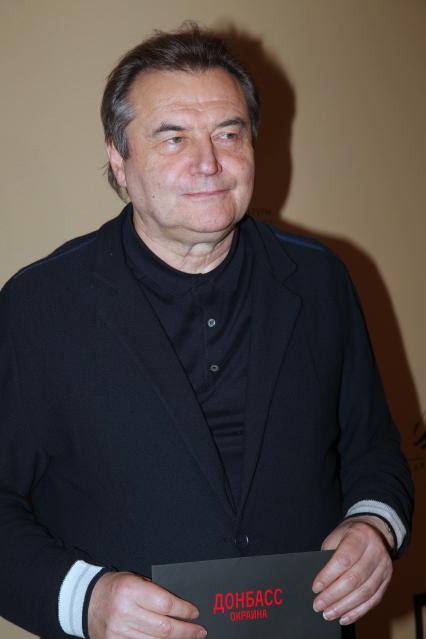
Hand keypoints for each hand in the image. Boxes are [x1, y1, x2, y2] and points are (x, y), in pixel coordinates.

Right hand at [88, 571, 206, 638]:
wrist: (88, 600)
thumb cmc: (117, 587)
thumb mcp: (136, 580)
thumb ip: (156, 593)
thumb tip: (181, 609)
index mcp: (131, 590)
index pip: (166, 604)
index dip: (184, 610)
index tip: (195, 613)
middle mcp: (124, 612)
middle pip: (164, 628)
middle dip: (186, 631)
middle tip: (199, 631)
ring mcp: (118, 632)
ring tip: (189, 637)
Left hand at [312, 516, 392, 625]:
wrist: (373, 530)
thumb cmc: (348, 535)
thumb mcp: (336, 537)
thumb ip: (329, 557)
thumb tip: (319, 585)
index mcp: (360, 535)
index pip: (344, 559)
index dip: (328, 576)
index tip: (315, 588)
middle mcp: (375, 551)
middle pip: (354, 578)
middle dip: (334, 595)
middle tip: (318, 605)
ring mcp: (384, 566)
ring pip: (365, 592)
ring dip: (344, 607)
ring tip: (328, 614)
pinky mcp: (387, 580)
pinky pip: (373, 600)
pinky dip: (358, 611)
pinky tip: (344, 617)